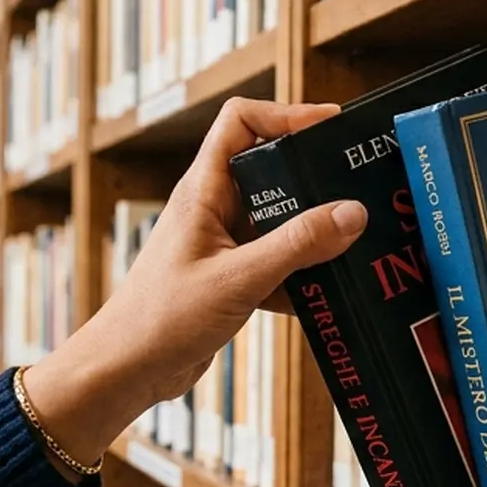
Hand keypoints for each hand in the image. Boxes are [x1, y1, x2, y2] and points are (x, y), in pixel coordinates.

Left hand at [20, 98, 366, 470]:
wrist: (126, 371)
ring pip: (278, 221)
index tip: (331, 126)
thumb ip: (296, 245)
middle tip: (361, 186)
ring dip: (313, 232)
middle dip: (314, 178)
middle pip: (270, 170)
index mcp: (203, 190)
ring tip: (359, 241)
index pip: (241, 122)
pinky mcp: (230, 278)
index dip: (285, 114)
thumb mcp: (238, 278)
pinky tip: (329, 295)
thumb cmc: (160, 319)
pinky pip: (276, 262)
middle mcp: (212, 209)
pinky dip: (301, 275)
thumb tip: (351, 213)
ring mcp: (222, 244)